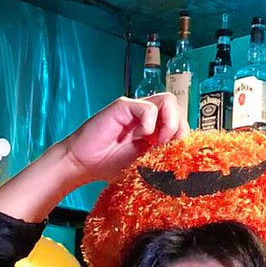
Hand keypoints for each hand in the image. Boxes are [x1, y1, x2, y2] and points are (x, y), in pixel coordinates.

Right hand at [0, 94, 187, 221]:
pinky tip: (140, 137)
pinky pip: (148, 107)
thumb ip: (160, 157)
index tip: (175, 154)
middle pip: (177, 107)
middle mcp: (147, 116)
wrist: (82, 165)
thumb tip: (182, 159)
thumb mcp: (142, 165)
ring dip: (169, 122)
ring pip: (168, 101)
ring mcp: (136, 109)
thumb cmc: (108, 166)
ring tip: (158, 140)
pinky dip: (149, 123)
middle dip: (179, 128)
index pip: (180, 122)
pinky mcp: (123, 107)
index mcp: (154, 130)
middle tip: (167, 147)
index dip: (183, 135)